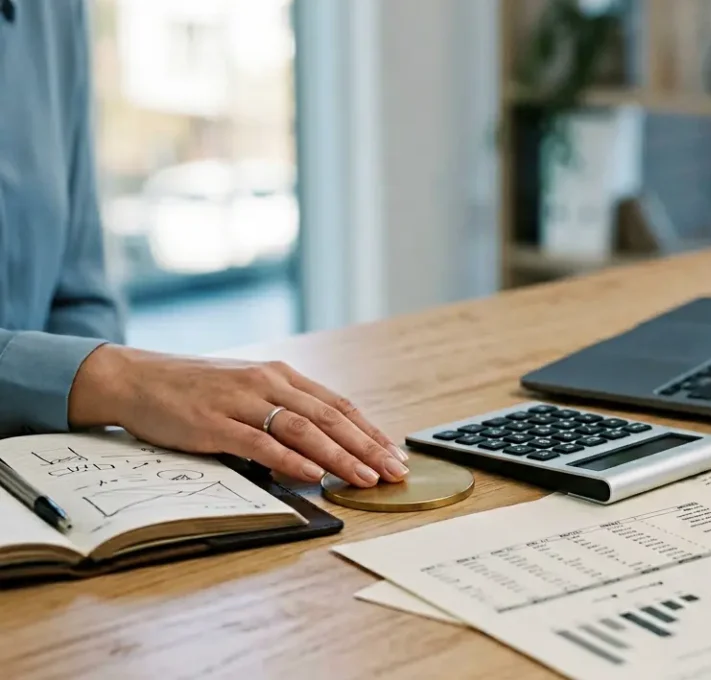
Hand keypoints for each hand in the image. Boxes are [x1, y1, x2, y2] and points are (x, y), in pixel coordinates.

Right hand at [68, 345, 408, 487]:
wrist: (136, 378)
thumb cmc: (194, 390)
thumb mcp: (247, 392)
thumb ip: (282, 413)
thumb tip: (321, 447)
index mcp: (281, 375)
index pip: (338, 404)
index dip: (370, 430)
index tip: (395, 453)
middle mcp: (268, 383)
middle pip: (331, 417)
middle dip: (368, 447)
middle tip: (394, 472)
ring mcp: (242, 401)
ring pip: (304, 429)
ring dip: (339, 456)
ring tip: (365, 477)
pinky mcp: (214, 422)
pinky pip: (260, 442)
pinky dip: (290, 459)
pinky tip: (312, 474)